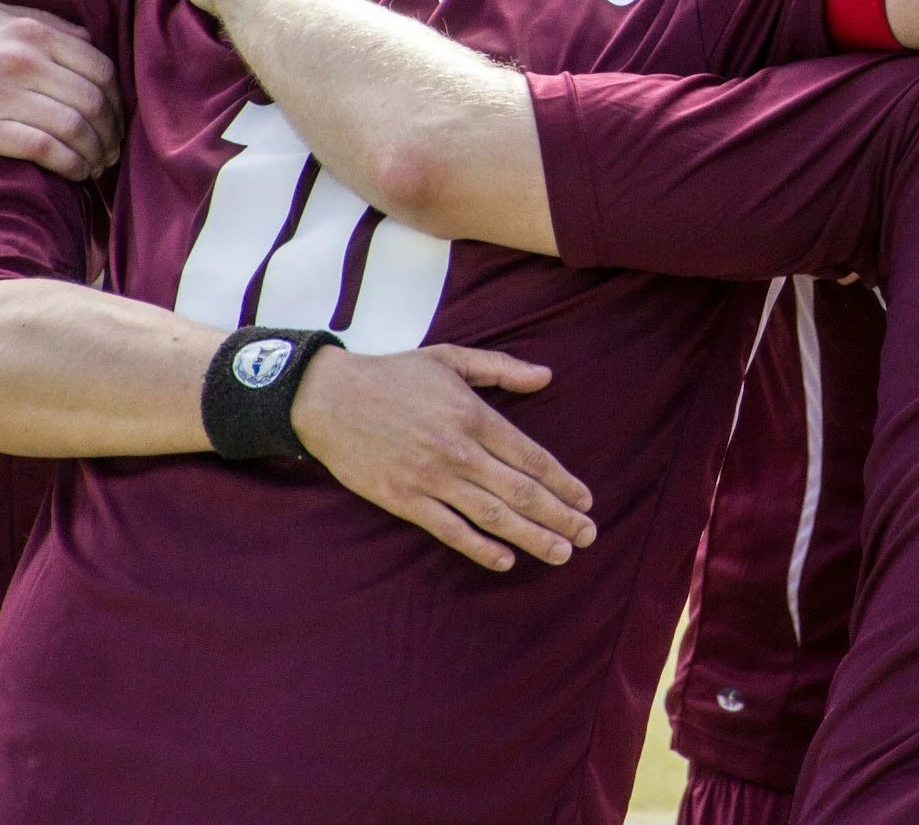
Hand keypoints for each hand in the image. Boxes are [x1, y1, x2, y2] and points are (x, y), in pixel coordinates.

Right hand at [0, 2, 119, 179]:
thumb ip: (35, 22)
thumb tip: (87, 35)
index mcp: (25, 27)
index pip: (101, 65)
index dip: (118, 99)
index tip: (116, 122)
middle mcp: (16, 53)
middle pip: (95, 97)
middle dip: (112, 130)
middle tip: (113, 152)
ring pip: (76, 124)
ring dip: (96, 152)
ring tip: (97, 167)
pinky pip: (46, 148)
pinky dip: (71, 164)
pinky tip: (75, 174)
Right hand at [290, 344, 596, 572]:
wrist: (328, 398)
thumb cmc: (392, 375)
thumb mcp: (451, 359)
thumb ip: (501, 369)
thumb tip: (545, 377)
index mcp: (474, 415)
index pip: (531, 456)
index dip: (562, 481)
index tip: (585, 499)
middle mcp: (459, 450)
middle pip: (521, 491)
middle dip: (560, 516)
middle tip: (590, 535)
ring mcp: (431, 478)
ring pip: (492, 515)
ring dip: (532, 537)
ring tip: (562, 553)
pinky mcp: (404, 499)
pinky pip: (449, 530)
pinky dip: (479, 547)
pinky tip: (505, 561)